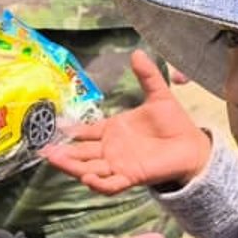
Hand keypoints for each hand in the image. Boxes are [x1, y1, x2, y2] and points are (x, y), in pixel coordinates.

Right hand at [46, 51, 211, 195]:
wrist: (192, 146)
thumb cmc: (175, 123)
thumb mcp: (159, 95)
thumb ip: (147, 76)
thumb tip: (137, 52)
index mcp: (113, 130)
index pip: (86, 132)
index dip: (71, 130)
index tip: (55, 126)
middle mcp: (111, 149)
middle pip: (81, 152)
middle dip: (63, 152)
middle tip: (44, 150)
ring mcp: (119, 164)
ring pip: (89, 168)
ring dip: (72, 167)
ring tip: (56, 161)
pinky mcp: (131, 177)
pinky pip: (111, 185)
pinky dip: (99, 183)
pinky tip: (88, 177)